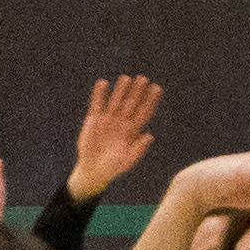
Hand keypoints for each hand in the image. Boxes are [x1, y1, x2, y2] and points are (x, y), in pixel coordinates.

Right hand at [69, 74, 163, 195]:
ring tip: (125, 78)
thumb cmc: (113, 168)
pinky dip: (99, 94)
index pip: (144, 112)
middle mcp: (122, 122)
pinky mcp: (94, 120)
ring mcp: (108, 120)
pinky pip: (97, 104)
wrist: (92, 170)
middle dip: (137, 91)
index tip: (157, 88)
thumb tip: (150, 136)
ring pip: (116, 101)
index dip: (150, 100)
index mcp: (133, 131)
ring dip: (120, 90)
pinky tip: (103, 83)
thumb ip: (139, 148)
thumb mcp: (128, 160)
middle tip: (143, 79)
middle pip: (131, 103)